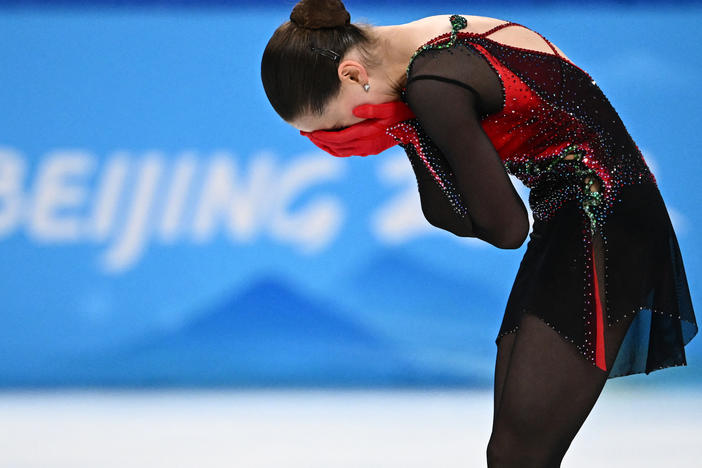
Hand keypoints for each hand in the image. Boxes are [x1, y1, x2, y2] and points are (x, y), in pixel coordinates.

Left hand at [299, 101, 415, 156]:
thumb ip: (372, 109)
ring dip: (325, 146)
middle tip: (305, 134)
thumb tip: (356, 110)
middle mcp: (364, 146)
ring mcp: (367, 150)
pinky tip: (330, 142)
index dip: (321, 136)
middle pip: (335, 147)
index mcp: (366, 135)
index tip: (309, 131)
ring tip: (314, 138)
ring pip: (340, 152)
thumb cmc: (402, 115)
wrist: (415, 129)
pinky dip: (335, 148)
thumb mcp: (389, 108)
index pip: (337, 138)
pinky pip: (347, 152)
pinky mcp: (369, 151)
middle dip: (319, 141)